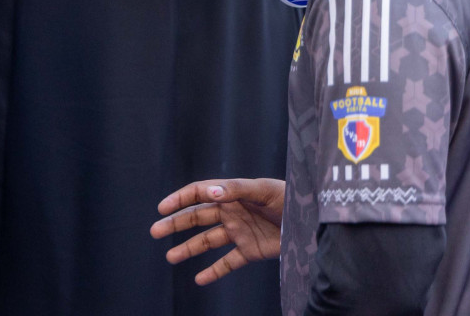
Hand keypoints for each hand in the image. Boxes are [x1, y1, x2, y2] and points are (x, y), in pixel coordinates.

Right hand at [150, 177, 285, 285]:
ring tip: (170, 257)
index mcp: (233, 194)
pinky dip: (213, 271)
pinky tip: (199, 279)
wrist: (314, 223)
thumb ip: (236, 190)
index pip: (200, 193)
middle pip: (198, 217)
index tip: (162, 208)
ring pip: (208, 241)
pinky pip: (228, 262)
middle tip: (155, 231)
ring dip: (188, 248)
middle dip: (176, 224)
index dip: (180, 199)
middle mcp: (233, 212)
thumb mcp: (265, 190)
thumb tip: (207, 192)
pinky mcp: (251, 251)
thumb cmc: (292, 199)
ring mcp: (240, 232)